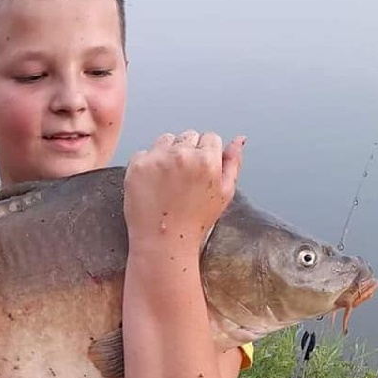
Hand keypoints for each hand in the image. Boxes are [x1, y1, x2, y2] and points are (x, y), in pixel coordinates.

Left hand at [123, 130, 246, 253]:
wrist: (163, 241)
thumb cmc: (194, 222)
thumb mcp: (225, 193)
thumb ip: (233, 163)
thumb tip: (239, 139)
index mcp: (207, 160)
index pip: (210, 137)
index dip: (205, 153)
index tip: (198, 169)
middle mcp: (182, 155)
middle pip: (188, 135)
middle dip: (187, 151)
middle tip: (182, 178)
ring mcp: (157, 159)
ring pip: (165, 140)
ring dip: (167, 153)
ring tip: (167, 180)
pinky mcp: (137, 166)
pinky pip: (143, 153)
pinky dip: (147, 165)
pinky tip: (152, 184)